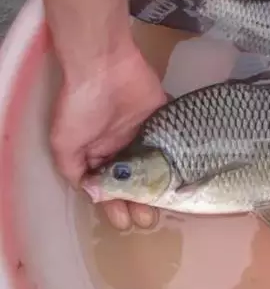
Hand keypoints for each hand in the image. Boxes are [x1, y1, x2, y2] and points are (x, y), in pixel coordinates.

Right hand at [50, 48, 166, 229]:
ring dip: (160, 189)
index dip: (115, 207)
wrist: (105, 66)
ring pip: (155, 169)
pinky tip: (185, 178)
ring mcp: (145, 136)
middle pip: (135, 183)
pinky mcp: (164, 122)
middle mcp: (122, 148)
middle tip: (149, 220)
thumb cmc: (81, 105)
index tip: (125, 222)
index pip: (108, 189)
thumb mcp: (65, 140)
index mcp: (98, 155)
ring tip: (168, 206)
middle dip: (140, 203)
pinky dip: (179, 161)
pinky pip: (173, 145)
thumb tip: (92, 193)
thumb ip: (74, 168)